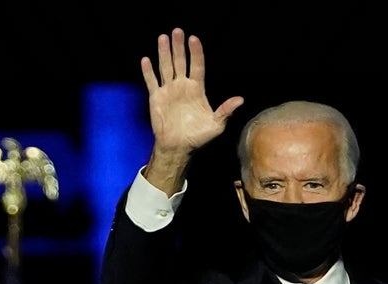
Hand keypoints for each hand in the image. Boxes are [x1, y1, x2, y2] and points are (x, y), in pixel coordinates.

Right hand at [140, 27, 243, 193]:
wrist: (178, 148)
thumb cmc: (198, 137)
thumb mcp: (216, 125)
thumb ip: (226, 111)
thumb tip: (240, 100)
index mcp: (197, 89)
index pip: (197, 65)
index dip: (195, 52)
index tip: (193, 39)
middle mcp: (182, 86)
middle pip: (180, 61)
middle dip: (179, 47)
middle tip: (177, 31)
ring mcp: (169, 90)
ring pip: (165, 67)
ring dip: (164, 53)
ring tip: (163, 38)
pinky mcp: (156, 98)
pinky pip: (152, 82)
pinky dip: (148, 71)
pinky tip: (146, 60)